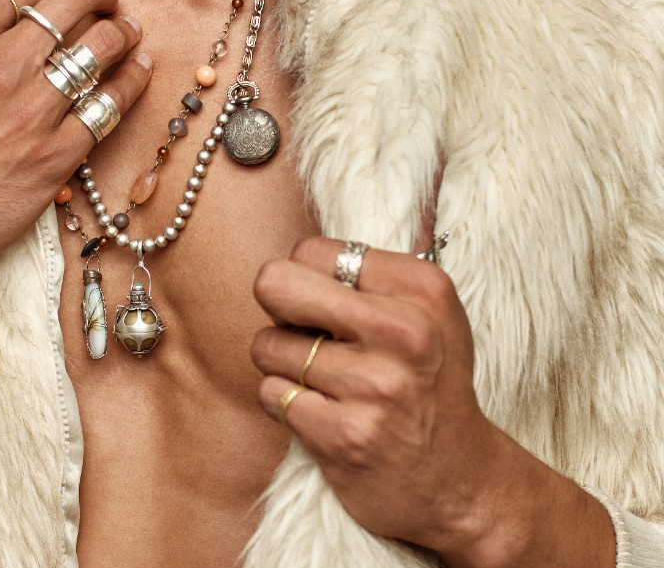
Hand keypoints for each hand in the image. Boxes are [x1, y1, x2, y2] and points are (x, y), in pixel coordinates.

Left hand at [250, 239, 615, 567]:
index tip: (332, 307)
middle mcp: (402, 331)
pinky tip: (321, 412)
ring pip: (267, 346)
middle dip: (279, 309)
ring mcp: (373, 386)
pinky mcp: (345, 436)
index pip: (311, 250)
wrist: (461, 483)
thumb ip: (373, 272)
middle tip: (307, 334)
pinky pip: (270, 394)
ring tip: (322, 380)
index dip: (307, 279)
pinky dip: (284, 403)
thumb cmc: (431, 383)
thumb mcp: (430, 311)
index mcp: (421, 288)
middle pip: (276, 284)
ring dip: (282, 364)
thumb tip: (302, 246)